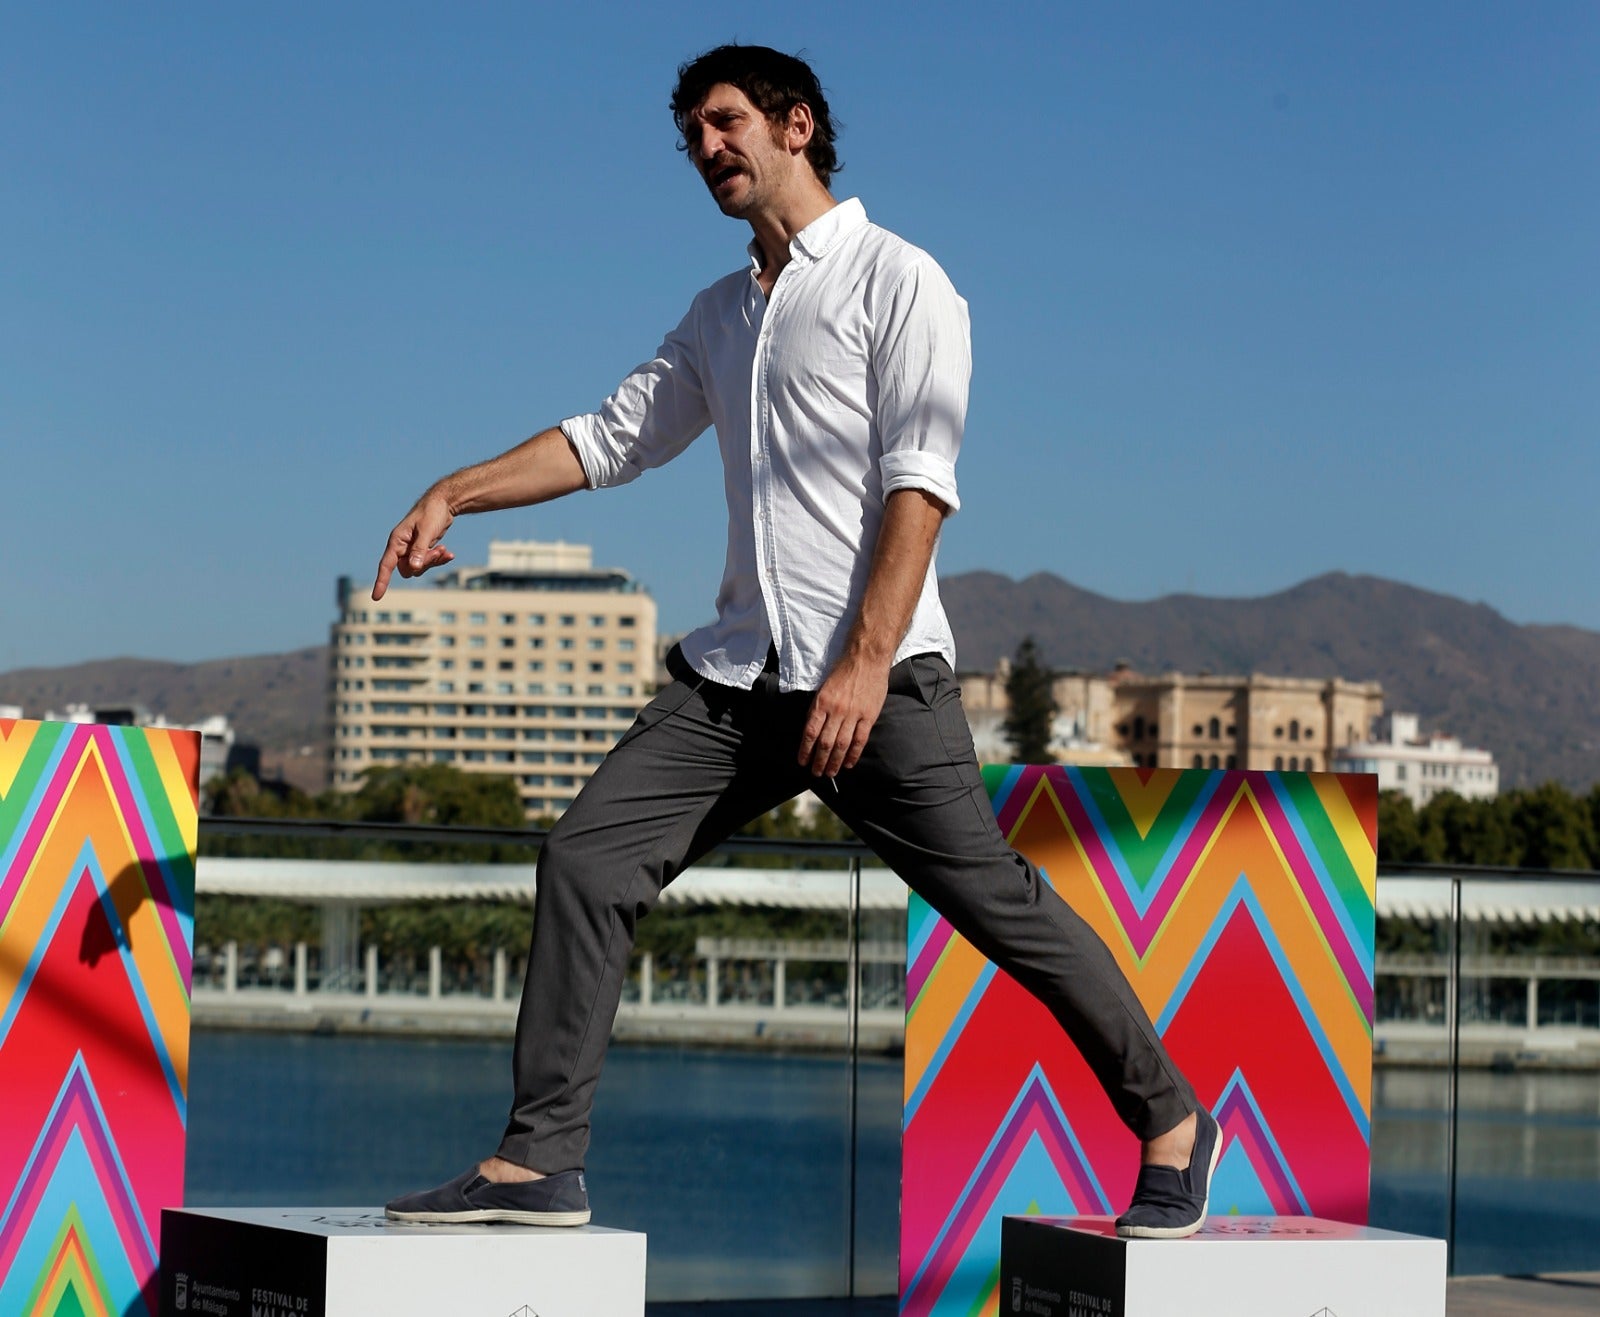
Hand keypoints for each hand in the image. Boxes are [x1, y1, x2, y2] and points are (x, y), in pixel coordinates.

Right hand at [373, 491, 455, 599]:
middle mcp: (401, 546)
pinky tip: (449, 553)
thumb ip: (420, 549)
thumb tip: (414, 568)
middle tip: (438, 552)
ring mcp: (411, 549)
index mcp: (397, 541)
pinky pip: (427, 562)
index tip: (376, 597)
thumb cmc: (432, 513)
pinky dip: (438, 560)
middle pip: (407, 569)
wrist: (443, 503)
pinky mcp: (422, 549)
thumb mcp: (427, 531)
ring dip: (432, 562)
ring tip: (445, 550)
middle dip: (424, 564)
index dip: (381, 581)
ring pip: (419, 568)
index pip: (386, 565)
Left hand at [798, 655, 889, 777]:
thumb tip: (814, 730)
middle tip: (816, 773)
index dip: (805, 750)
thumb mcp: (823, 687)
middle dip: (819, 761)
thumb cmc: (843, 670)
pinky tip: (849, 763)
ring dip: (835, 762)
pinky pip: (860, 739)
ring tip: (830, 773)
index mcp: (821, 702)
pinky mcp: (869, 715)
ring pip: (842, 744)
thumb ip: (819, 708)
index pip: (810, 732)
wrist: (866, 658)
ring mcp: (853, 714)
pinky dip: (853, 754)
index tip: (802, 761)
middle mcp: (836, 710)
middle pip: (825, 743)